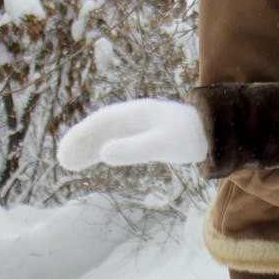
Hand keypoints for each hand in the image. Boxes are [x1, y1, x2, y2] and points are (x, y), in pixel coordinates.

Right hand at [56, 98, 207, 169]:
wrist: (216, 131)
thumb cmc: (189, 137)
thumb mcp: (161, 144)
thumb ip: (134, 148)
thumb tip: (104, 154)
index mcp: (135, 114)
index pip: (101, 123)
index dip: (81, 137)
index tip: (66, 153)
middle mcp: (135, 117)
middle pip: (101, 128)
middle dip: (81, 142)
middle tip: (62, 160)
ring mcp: (141, 126)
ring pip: (109, 135)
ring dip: (90, 147)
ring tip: (71, 163)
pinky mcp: (149, 135)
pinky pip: (120, 141)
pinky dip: (106, 149)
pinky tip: (99, 158)